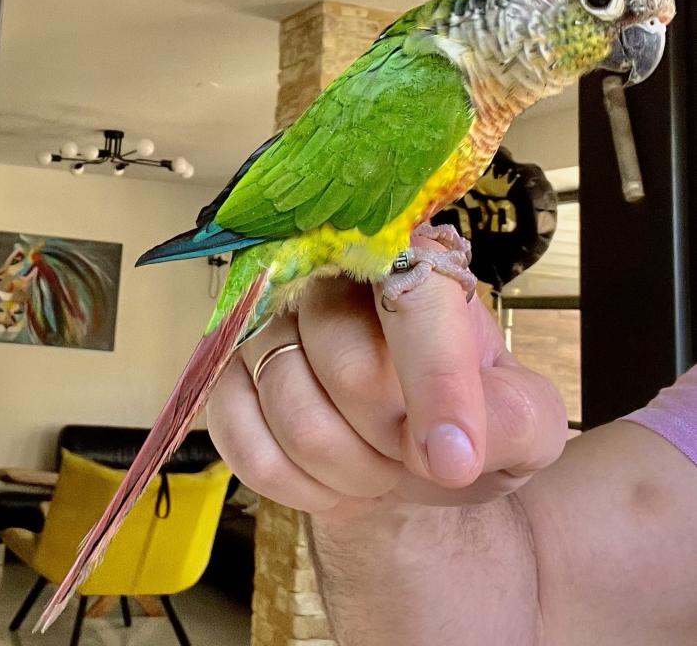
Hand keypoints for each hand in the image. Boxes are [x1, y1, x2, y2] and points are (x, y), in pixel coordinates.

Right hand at [207, 240, 567, 517]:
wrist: (404, 452)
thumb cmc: (465, 422)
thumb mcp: (524, 424)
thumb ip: (512, 420)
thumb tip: (450, 451)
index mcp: (414, 268)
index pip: (416, 302)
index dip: (436, 381)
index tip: (455, 459)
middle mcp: (332, 280)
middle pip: (349, 367)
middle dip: (391, 442)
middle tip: (413, 455)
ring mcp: (271, 325)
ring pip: (293, 412)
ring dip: (346, 472)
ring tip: (377, 469)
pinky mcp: (229, 376)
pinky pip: (243, 444)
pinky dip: (297, 487)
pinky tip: (328, 481)